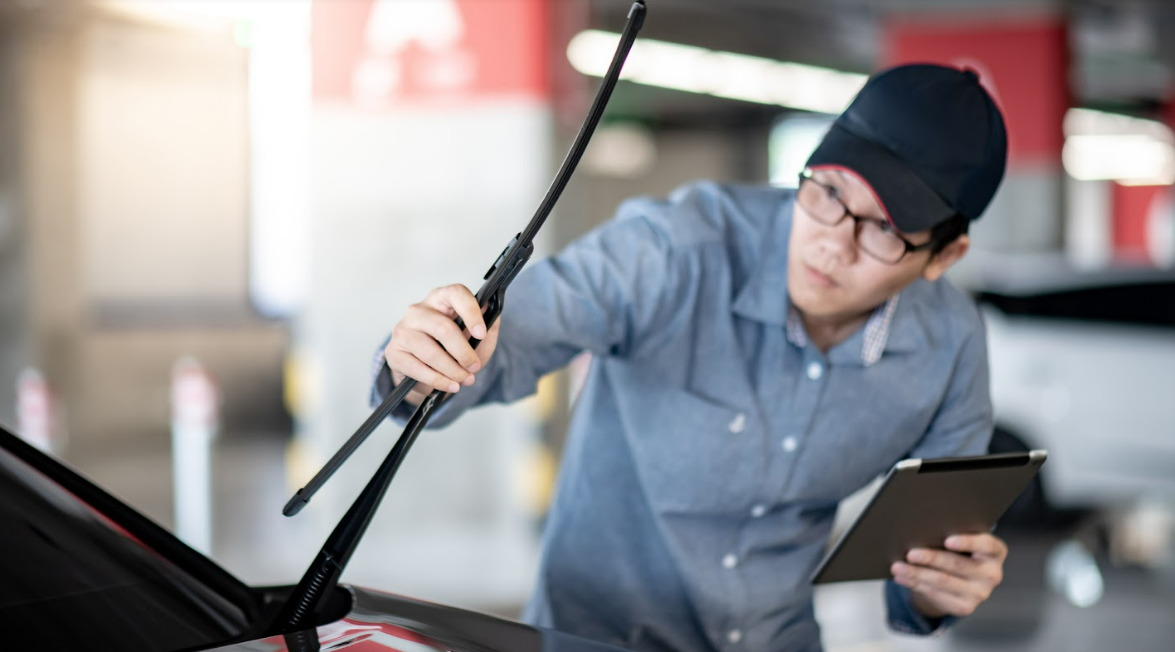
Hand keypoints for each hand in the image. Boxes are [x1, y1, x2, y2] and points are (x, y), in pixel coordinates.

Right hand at [384, 284, 500, 404]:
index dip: (471, 312)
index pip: (456, 294)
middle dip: (463, 352)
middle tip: (474, 367)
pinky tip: (450, 385)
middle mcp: (419, 310)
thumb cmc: (455, 349)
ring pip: (430, 351)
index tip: (482, 333)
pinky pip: (417, 368)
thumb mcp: (478, 339)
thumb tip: (493, 314)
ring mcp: (403, 330)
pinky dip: (437, 380)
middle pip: (443, 328)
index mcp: (442, 299)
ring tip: (464, 380)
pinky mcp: (394, 352)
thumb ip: (489, 326)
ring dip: (452, 370)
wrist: (428, 373)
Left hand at [891, 533, 1006, 618]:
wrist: (961, 579)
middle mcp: (992, 574)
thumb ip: (951, 533)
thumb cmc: (959, 550)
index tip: (948, 540)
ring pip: (943, 581)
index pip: (987, 545)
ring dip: (917, 573)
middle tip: (910, 553)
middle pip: (958, 564)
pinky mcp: (965, 607)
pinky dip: (915, 584)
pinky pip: (936, 594)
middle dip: (931, 558)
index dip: (968, 542)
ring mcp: (980, 593)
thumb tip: (921, 528)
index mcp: (995, 552)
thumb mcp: (961, 540)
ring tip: (897, 566)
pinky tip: (901, 577)